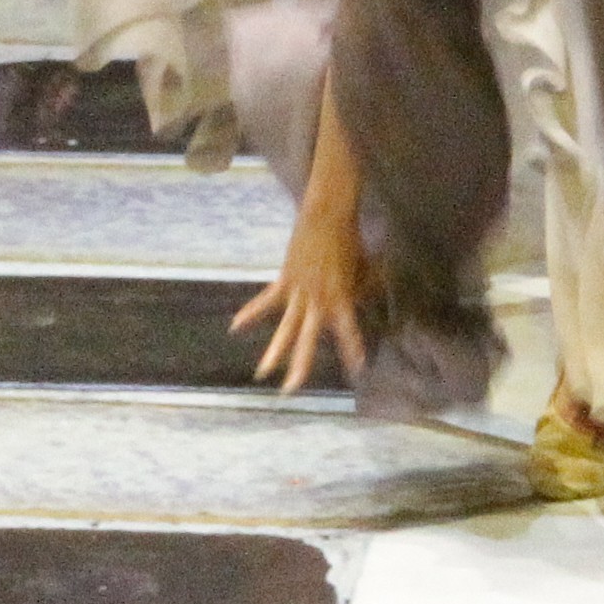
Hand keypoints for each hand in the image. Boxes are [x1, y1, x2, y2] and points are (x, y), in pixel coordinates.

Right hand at [232, 200, 369, 393]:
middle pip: (306, 338)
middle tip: (290, 390)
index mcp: (341, 297)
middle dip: (299, 365)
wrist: (327, 213)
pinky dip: (251, 313)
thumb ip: (366, 288)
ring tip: (263, 372)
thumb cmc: (351, 240)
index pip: (348, 329)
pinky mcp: (285, 280)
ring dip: (274, 350)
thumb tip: (367, 301)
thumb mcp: (365, 268)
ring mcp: (298, 291)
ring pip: (284, 326)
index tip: (358, 369)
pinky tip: (236, 326)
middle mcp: (318, 299)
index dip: (352, 348)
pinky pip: (266, 300)